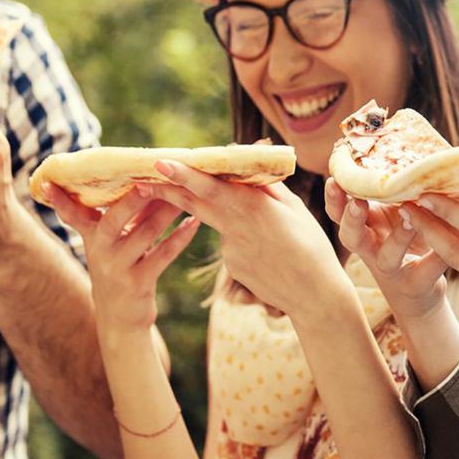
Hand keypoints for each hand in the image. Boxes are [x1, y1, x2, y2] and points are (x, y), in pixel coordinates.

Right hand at [46, 185, 197, 336]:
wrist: (120, 318)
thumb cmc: (120, 266)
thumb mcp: (113, 241)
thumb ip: (123, 212)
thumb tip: (145, 176)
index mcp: (92, 235)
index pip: (73, 214)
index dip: (60, 200)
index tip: (49, 183)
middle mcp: (100, 250)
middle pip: (114, 218)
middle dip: (132, 199)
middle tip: (149, 180)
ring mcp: (118, 268)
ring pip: (146, 233)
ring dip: (168, 211)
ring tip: (187, 191)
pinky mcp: (138, 283)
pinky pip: (163, 255)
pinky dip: (180, 237)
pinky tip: (194, 222)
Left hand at [150, 161, 350, 320]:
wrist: (315, 295)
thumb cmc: (311, 244)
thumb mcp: (293, 208)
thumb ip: (265, 187)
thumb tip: (245, 167)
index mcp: (252, 208)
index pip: (210, 188)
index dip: (183, 175)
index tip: (159, 163)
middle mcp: (235, 228)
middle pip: (194, 204)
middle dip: (167, 189)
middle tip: (143, 176)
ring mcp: (230, 251)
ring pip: (218, 222)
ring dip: (225, 215)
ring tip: (269, 230)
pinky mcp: (231, 267)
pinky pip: (230, 242)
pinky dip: (241, 238)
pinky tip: (266, 251)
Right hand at [326, 178, 448, 322]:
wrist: (419, 291)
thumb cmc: (406, 237)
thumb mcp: (395, 212)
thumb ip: (394, 189)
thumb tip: (407, 142)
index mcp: (365, 225)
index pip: (339, 212)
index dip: (333, 198)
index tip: (334, 179)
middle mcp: (371, 247)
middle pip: (350, 236)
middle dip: (351, 218)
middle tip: (357, 202)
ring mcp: (391, 269)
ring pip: (386, 257)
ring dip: (397, 238)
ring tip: (409, 218)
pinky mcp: (415, 284)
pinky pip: (425, 271)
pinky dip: (435, 259)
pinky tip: (445, 248)